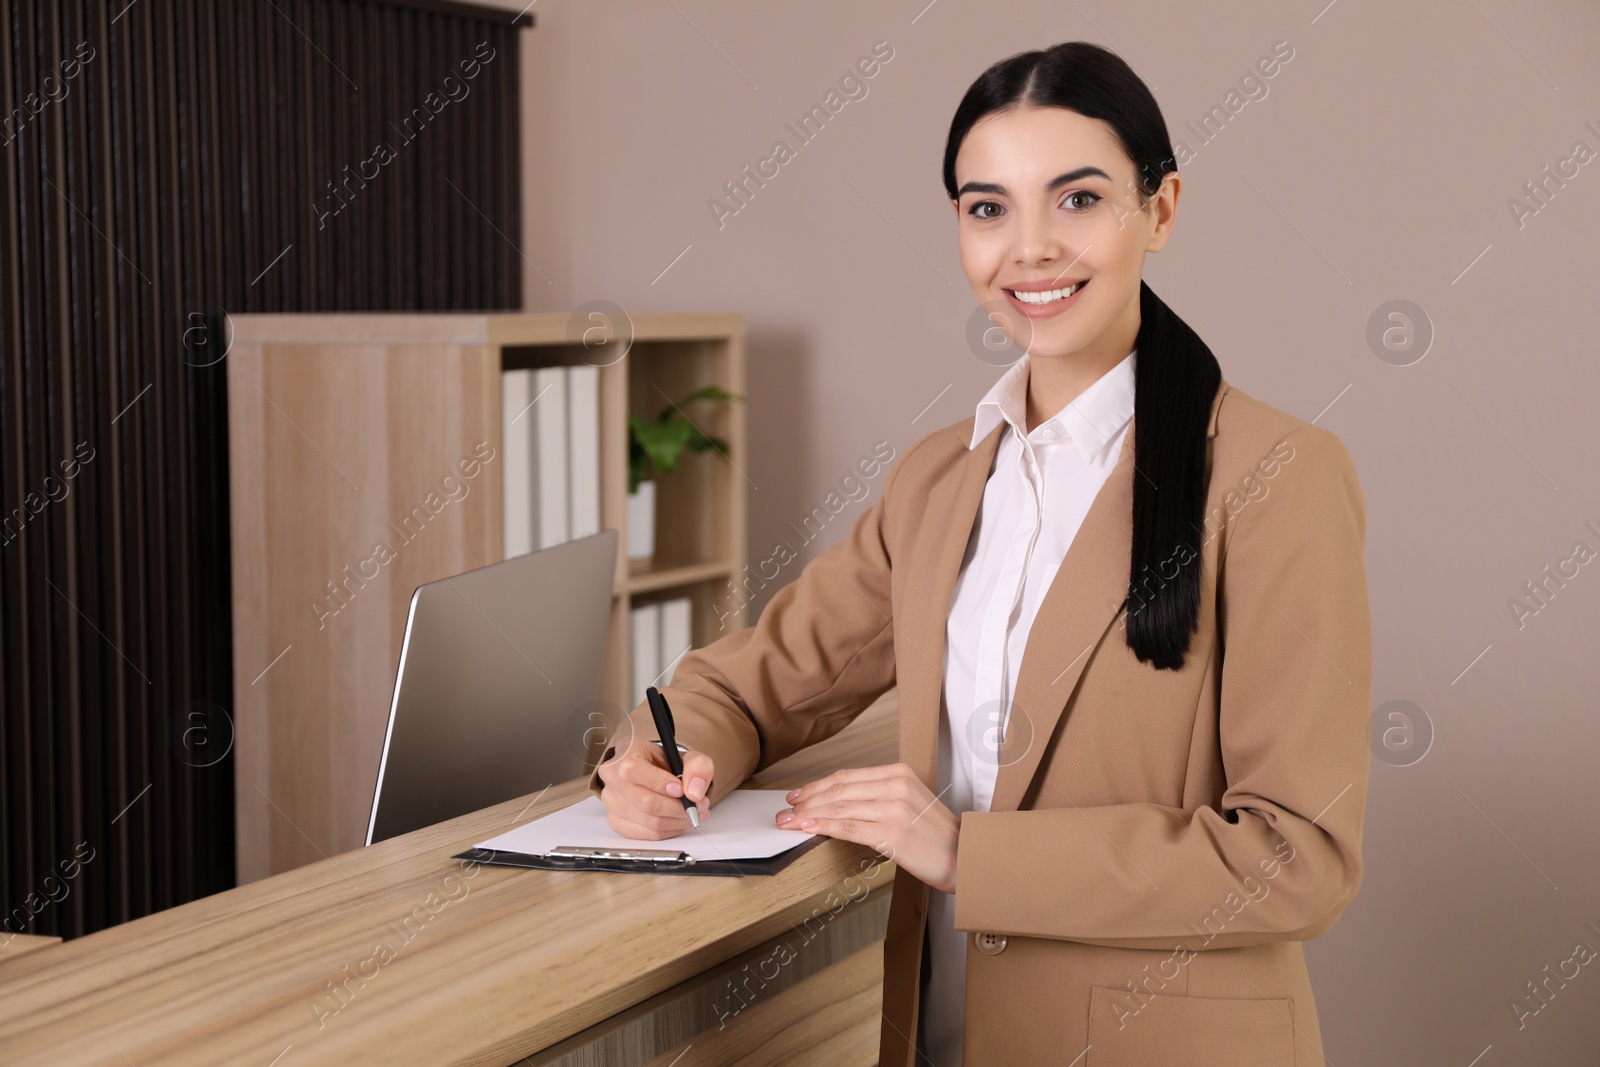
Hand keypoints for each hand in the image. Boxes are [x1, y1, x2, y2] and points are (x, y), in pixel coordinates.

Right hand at [595, 732, 713, 839]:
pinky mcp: (615, 821)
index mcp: (626, 753)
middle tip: (697, 806)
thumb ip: (697, 767)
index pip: (634, 770)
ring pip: (649, 821)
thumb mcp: (687, 756)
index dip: (661, 783)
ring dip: (677, 821)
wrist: (654, 773)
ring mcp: (611, 801)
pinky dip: (668, 831)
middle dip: (678, 808)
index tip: (682, 790)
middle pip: (645, 802)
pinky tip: (677, 821)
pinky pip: (646, 834)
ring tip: (692, 813)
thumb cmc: (665, 763)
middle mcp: (612, 777)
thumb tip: (694, 792)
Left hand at [775, 763, 958, 893]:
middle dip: (806, 800)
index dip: (817, 785)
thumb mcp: (909, 802)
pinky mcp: (892, 832)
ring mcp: (894, 808)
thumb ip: (877, 797)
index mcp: (899, 773)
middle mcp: (896, 786)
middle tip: (786, 810)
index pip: (847, 776)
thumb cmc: (936, 835)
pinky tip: (809, 829)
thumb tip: (837, 804)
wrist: (965, 856)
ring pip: (840, 808)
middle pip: (839, 790)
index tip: (797, 795)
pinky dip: (825, 827)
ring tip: (790, 822)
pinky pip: (849, 828)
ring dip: (809, 815)